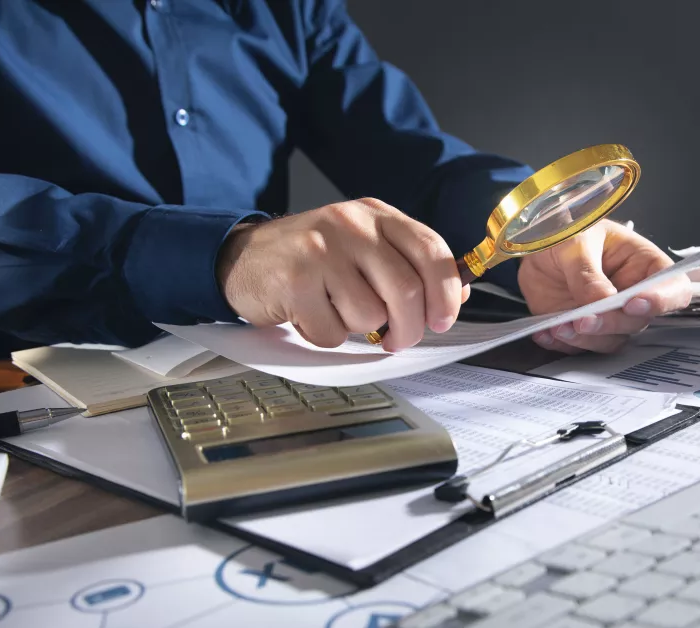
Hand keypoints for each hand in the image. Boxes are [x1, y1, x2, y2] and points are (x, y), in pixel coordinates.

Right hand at [217, 198, 468, 351]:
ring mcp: (321, 250)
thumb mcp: (365, 247)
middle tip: (396, 340)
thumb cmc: (313, 258)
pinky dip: (325, 336)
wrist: (244, 258)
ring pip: (368, 315)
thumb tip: (455, 294)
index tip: (442, 320)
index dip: (445, 293)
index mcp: (377, 214)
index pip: (431, 249)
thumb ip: (409, 264)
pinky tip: (310, 315)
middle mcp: (351, 225)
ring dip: (357, 328)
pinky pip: (331, 332)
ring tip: (336, 311)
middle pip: (405, 289)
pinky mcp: (294, 280)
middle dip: (408, 328)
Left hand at [518, 219, 691, 353]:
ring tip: (558, 327)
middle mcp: (631, 294)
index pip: (672, 287)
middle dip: (611, 323)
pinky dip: (562, 343)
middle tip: (584, 319)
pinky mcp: (585, 330)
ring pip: (610, 339)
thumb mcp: (576, 242)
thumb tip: (603, 300)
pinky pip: (580, 346)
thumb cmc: (567, 232)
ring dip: (585, 338)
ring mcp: (609, 315)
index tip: (633, 303)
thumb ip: (588, 273)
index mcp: (643, 264)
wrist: (535, 247)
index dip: (661, 300)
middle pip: (637, 321)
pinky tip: (545, 332)